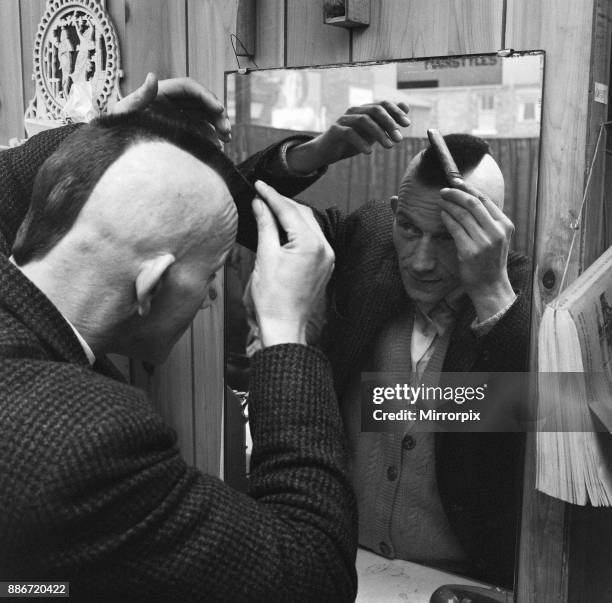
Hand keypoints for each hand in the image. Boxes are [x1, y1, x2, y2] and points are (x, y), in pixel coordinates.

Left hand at [112, 73, 230, 143]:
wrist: (116, 145)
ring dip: (218, 126)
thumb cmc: (117, 127)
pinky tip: (218, 148)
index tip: (218, 109)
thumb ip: (140, 95)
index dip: (206, 96)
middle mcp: (171, 102)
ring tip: (227, 139)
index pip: (189, 88)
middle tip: (227, 130)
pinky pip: (199, 131)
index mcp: (161, 92)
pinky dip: (210, 138)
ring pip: (204, 117)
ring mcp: (177, 117)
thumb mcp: (125, 111)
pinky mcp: (179, 131)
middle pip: (200, 102)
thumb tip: (153, 76)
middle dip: (217, 114)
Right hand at [250, 181, 334, 346]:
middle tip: (262, 196)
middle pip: (302, 214)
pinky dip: (298, 231)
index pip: (289, 210)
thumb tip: (261, 205)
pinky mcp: (324, 265)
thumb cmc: (273, 298)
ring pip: (309, 225)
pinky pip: (313, 240)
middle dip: (282, 203)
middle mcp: (325, 248)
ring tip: (270, 209)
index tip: (259, 185)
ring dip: (291, 216)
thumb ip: (265, 226)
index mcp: (311, 244)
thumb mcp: (265, 256)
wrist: (284, 325)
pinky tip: (284, 228)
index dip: (272, 196)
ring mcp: (327, 257)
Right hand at [286, 101, 410, 173]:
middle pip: (375, 110)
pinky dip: (361, 142)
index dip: (396, 112)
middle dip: (389, 123)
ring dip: (379, 133)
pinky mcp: (335, 130)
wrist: (328, 151)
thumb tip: (406, 106)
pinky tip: (369, 152)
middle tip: (399, 138)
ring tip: (389, 146)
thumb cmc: (351, 142)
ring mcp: (344, 119)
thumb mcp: (372, 133)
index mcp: (364, 109)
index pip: (383, 104)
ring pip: (364, 120)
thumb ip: (387, 121)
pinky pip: (349, 133)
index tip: (407, 124)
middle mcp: (354, 111)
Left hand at [437, 180, 515, 320]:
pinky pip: (455, 229)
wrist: (490, 286)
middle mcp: (496, 231)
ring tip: (440, 202)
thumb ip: (489, 220)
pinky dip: (446, 219)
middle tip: (443, 191)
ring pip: (462, 215)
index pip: (485, 199)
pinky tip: (441, 215)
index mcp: (505, 225)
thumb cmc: (490, 261)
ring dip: (448, 205)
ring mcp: (484, 242)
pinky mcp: (470, 251)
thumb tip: (471, 199)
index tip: (456, 182)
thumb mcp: (498, 238)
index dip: (468, 188)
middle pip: (472, 203)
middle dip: (455, 194)